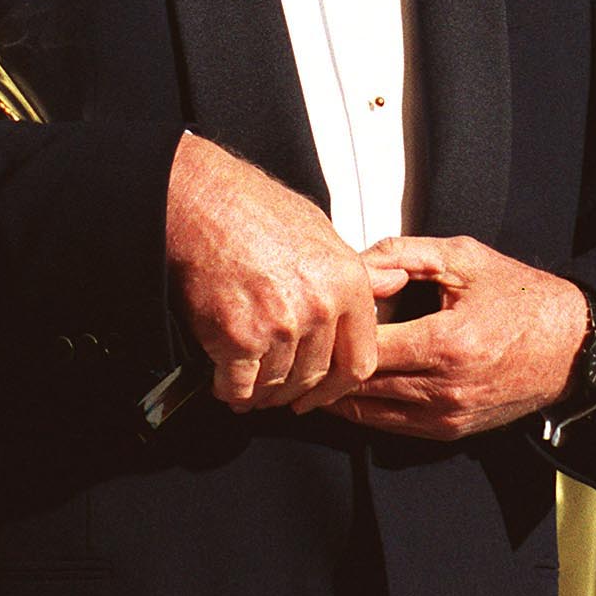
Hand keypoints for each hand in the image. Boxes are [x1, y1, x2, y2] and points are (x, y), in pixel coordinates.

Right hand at [165, 135, 407, 411]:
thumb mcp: (319, 230)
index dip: (337, 386)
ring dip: (262, 393)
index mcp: (346, 282)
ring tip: (250, 386)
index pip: (359, 361)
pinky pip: (239, 385)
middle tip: (278, 391)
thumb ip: (359, 269)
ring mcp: (280, 325)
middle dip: (294, 391)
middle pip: (314, 377)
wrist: (199, 202)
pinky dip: (230, 391)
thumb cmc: (253, 209)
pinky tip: (225, 384)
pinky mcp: (238, 338)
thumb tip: (395, 282)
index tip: (322, 392)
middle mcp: (319, 307)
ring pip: (276, 384)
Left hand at [318, 235, 588, 441]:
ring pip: (369, 411)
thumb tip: (354, 260)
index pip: (367, 346)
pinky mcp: (451, 431)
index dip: (334, 333)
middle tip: (293, 349)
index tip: (312, 317)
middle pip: (361, 384)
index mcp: (447, 342)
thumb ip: (405, 253)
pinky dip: (363, 408)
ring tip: (306, 371)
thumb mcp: (464, 258)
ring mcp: (448, 416)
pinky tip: (342, 388)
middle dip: (324, 368)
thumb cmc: (518, 296)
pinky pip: (391, 426)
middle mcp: (445, 388)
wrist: (572, 347)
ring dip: (336, 394)